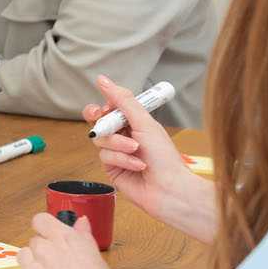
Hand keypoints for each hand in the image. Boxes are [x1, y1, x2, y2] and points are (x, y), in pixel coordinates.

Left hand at [16, 212, 131, 268]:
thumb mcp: (98, 259)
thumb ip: (83, 237)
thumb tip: (81, 222)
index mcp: (66, 239)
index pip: (40, 220)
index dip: (44, 229)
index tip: (49, 237)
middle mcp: (47, 250)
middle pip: (34, 242)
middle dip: (43, 252)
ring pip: (23, 258)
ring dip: (32, 266)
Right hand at [83, 75, 218, 243]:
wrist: (169, 188)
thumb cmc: (164, 156)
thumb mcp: (144, 122)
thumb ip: (122, 100)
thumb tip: (102, 80)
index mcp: (134, 122)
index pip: (108, 108)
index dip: (102, 107)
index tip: (105, 109)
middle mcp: (123, 135)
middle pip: (98, 122)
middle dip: (105, 125)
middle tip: (110, 127)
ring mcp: (116, 152)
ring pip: (100, 140)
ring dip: (119, 144)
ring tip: (136, 151)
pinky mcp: (111, 168)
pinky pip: (105, 156)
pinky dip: (122, 159)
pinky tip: (137, 165)